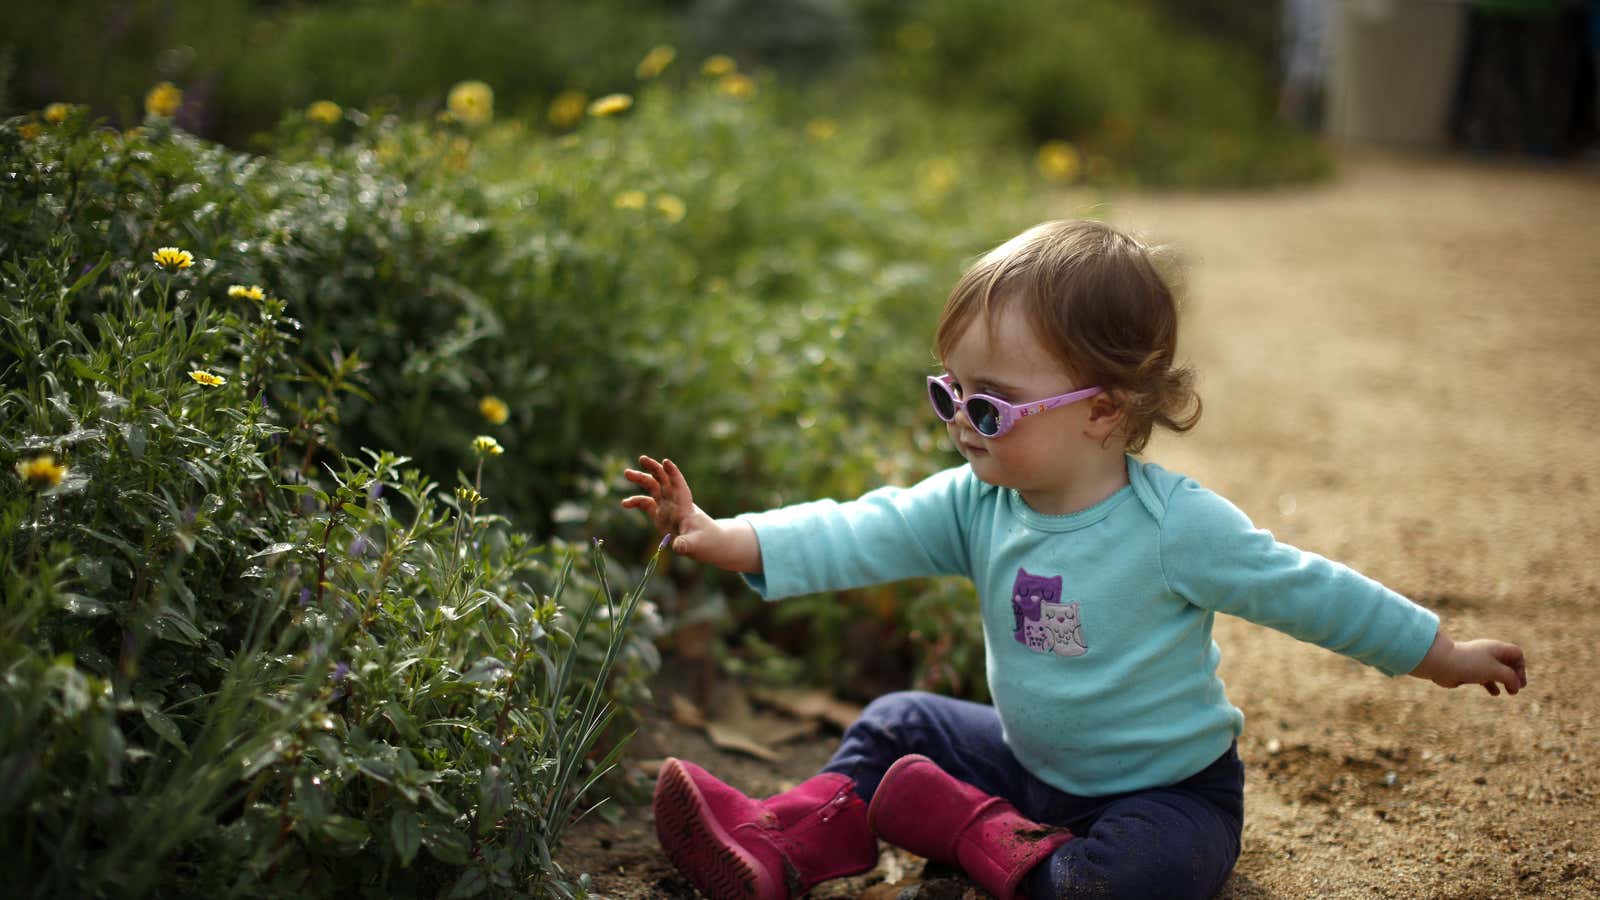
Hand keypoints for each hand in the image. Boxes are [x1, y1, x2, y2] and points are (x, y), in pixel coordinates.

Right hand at [621, 456, 760, 571]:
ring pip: (653, 486)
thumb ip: (686, 544)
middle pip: (664, 480)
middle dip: (654, 468)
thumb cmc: (705, 541)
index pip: (679, 485)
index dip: (673, 473)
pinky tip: (624, 503)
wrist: (707, 542)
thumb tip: (678, 547)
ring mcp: (666, 506)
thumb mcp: (696, 543)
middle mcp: (674, 501)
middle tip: (642, 458)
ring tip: (627, 473)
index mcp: (685, 505)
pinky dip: (635, 501)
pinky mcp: (659, 514)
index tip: (666, 462)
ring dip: (641, 478)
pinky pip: (645, 503)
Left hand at [1411, 631, 1527, 695]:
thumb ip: (1510, 677)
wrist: (1441, 664)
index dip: (1521, 667)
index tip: (1517, 680)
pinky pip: (1485, 678)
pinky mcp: (1469, 671)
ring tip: (1511, 692)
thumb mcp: (1495, 670)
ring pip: (1497, 671)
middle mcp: (1488, 653)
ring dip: (1505, 681)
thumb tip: (1516, 686)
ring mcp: (1478, 662)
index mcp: (1496, 648)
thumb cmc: (1469, 664)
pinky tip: (1495, 693)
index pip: (1517, 653)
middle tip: (1518, 687)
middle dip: (1515, 675)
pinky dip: (1492, 685)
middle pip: (1508, 662)